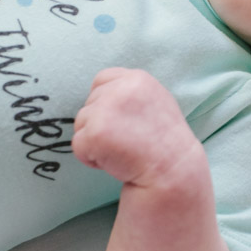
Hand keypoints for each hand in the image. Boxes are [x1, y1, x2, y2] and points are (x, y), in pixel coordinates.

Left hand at [72, 68, 197, 186]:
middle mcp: (121, 89)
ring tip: (122, 150)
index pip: (101, 79)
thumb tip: (103, 92)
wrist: (172, 172)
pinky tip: (115, 161)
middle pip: (89, 103)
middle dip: (101, 123)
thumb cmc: (165, 143)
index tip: (120, 121)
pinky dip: (91, 158)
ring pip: (81, 123)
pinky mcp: (95, 133)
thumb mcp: (156, 101)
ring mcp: (106, 110)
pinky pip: (78, 146)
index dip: (105, 102)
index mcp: (137, 79)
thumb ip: (130, 92)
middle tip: (127, 140)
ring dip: (95, 141)